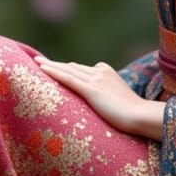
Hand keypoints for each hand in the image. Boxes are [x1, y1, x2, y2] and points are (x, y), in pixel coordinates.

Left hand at [34, 55, 164, 141]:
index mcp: (107, 72)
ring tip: (35, 61)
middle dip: (54, 64)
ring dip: (50, 65)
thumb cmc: (132, 114)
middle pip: (71, 66)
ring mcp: (95, 80)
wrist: (140, 115)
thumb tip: (100, 102)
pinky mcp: (91, 90)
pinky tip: (42, 69)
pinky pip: (68, 78)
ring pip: (67, 70)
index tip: (53, 66)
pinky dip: (54, 72)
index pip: (81, 69)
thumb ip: (108, 96)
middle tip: (38, 60)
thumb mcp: (118, 100)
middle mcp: (100, 71)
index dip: (66, 67)